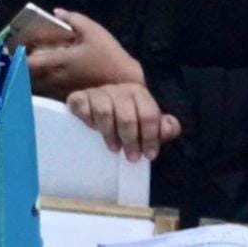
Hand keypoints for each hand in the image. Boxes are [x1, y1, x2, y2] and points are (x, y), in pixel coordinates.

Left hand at [27, 9, 143, 100]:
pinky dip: (41, 85)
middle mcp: (57, 77)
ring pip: (37, 85)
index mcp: (60, 61)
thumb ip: (73, 19)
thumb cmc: (108, 54)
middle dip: (20, 68)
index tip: (13, 49)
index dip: (19, 57)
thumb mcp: (93, 30)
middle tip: (16, 58)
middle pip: (29, 76)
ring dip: (28, 77)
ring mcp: (62, 89)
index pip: (30, 62)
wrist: (125, 81)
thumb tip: (56, 12)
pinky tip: (42, 78)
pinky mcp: (69, 95)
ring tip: (25, 68)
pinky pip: (48, 91)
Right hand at [67, 83, 181, 162]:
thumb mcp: (149, 127)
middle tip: (132, 157)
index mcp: (138, 93)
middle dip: (131, 139)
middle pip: (126, 116)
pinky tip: (92, 129)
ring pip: (104, 111)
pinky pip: (81, 105)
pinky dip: (87, 118)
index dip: (150, 137)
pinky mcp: (79, 97)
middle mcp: (118, 89)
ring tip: (114, 148)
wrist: (100, 108)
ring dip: (109, 133)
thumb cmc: (129, 121)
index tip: (149, 155)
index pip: (148, 114)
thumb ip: (164, 128)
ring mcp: (97, 92)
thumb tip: (169, 128)